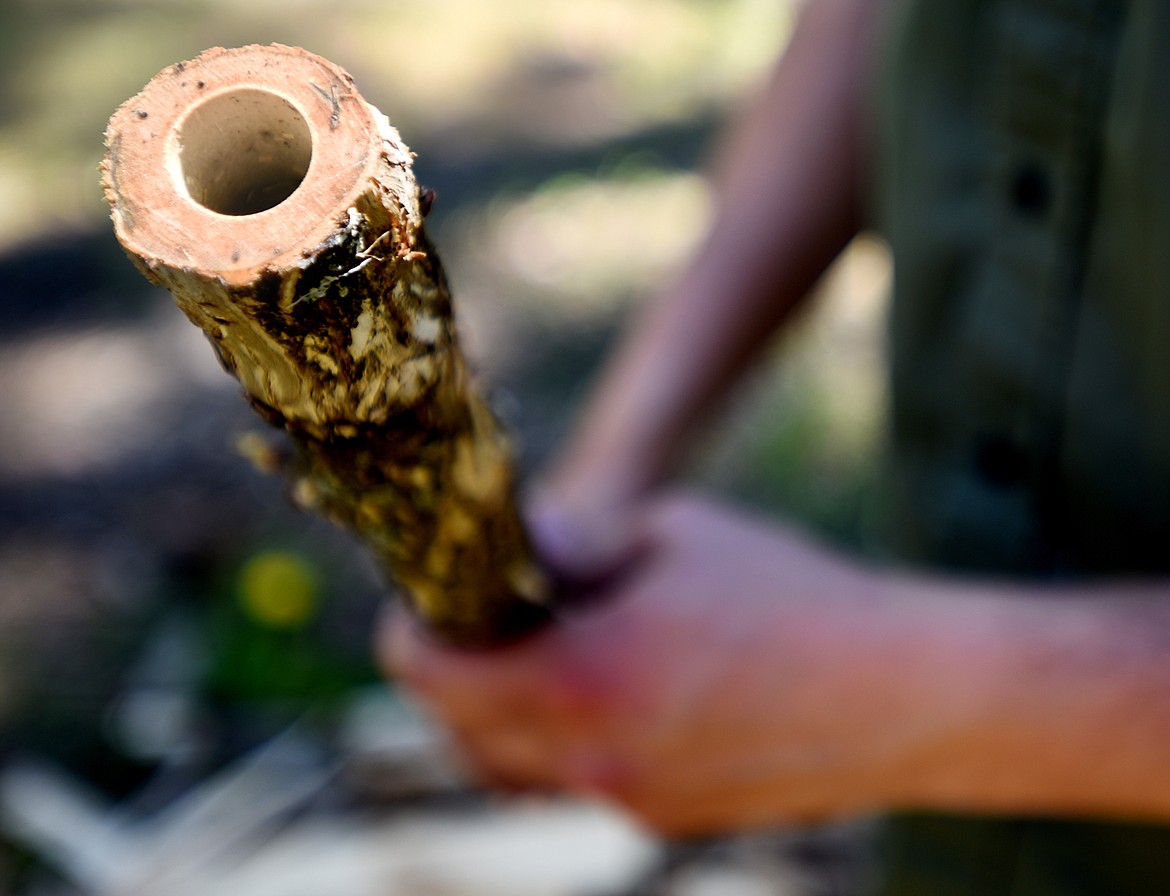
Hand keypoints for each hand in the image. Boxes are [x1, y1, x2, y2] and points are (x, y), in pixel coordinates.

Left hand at [381, 490, 937, 835]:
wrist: (907, 694)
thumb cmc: (792, 597)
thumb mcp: (668, 532)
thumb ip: (571, 543)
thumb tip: (515, 548)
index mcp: (578, 680)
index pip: (430, 676)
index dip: (408, 630)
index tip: (418, 598)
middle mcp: (590, 759)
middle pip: (461, 731)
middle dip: (449, 673)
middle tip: (472, 617)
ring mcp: (630, 800)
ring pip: (515, 767)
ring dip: (500, 712)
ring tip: (535, 648)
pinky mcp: (669, 815)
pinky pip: (578, 779)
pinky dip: (561, 735)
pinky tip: (607, 681)